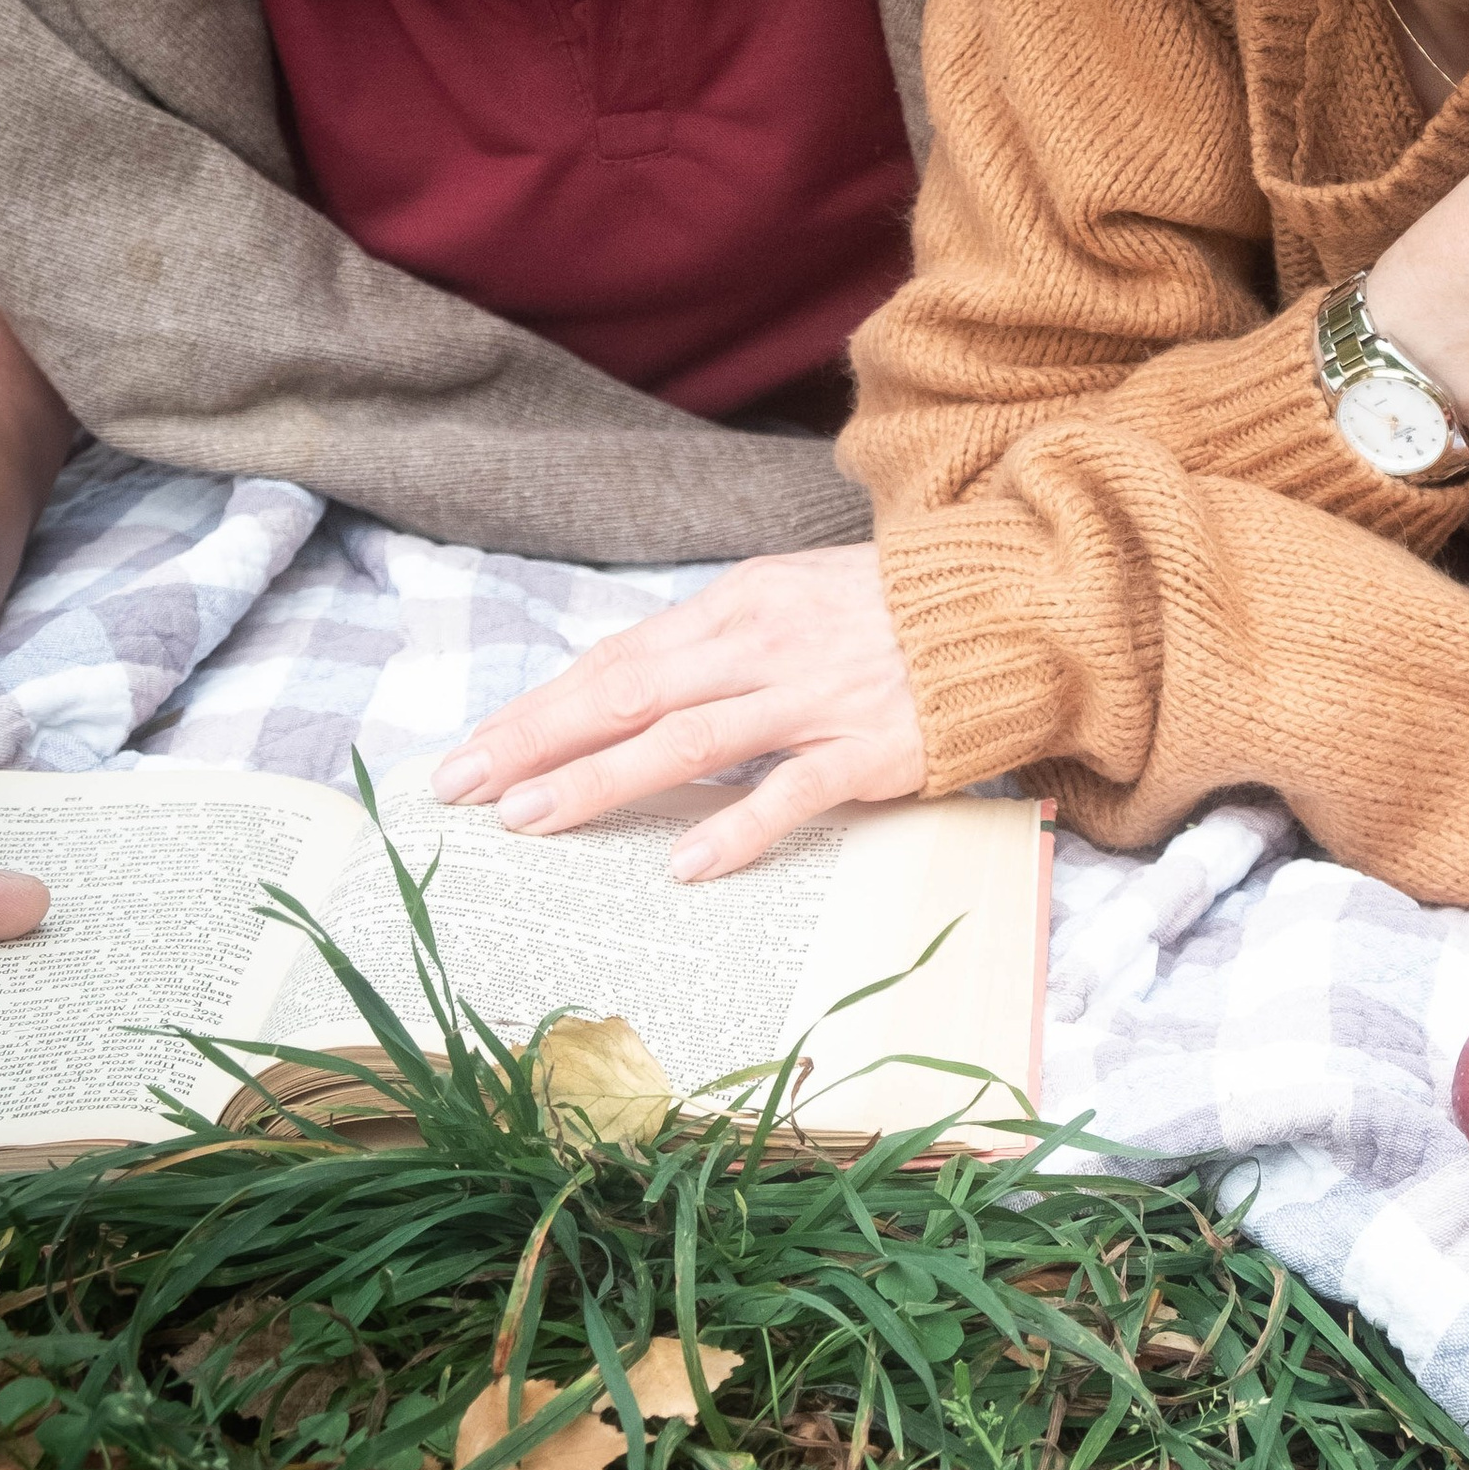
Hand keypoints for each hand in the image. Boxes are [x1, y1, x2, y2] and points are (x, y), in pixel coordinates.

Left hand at [428, 546, 924, 883]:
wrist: (1007, 609)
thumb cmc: (887, 615)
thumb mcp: (787, 604)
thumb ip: (711, 649)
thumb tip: (620, 698)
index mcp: (737, 605)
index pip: (617, 660)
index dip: (540, 707)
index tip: (473, 750)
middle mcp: (764, 644)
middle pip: (629, 693)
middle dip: (536, 741)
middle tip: (460, 787)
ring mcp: (816, 696)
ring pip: (688, 738)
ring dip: (603, 779)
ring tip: (531, 817)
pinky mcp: (871, 747)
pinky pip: (794, 791)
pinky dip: (738, 826)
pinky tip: (684, 865)